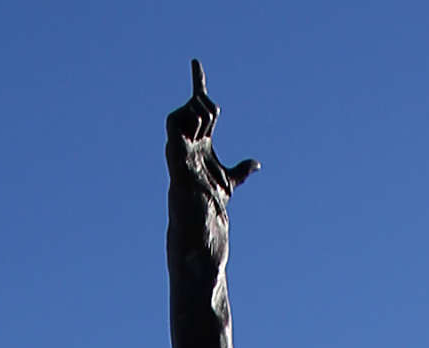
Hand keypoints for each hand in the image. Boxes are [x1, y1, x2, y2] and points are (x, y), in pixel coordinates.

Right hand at [169, 60, 257, 195]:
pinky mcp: (171, 134)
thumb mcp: (231, 179)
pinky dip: (196, 123)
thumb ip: (242, 170)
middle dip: (212, 112)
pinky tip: (192, 139)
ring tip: (200, 141)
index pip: (199, 103)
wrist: (199, 204)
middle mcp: (187, 131)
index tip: (195, 62)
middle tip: (209, 134)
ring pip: (197, 104)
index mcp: (200, 137)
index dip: (198, 81)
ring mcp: (178, 133)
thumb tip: (256, 165)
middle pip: (204, 100)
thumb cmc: (211, 196)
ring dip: (206, 120)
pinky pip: (185, 111)